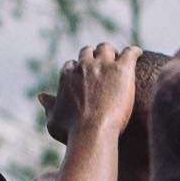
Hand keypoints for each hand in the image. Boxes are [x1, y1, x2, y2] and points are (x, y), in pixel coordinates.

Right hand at [46, 36, 146, 151]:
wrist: (92, 132)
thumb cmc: (71, 132)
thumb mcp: (54, 120)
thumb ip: (48, 106)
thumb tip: (41, 96)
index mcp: (67, 76)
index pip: (71, 64)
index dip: (78, 69)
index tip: (84, 75)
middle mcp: (84, 66)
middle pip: (88, 51)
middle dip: (94, 56)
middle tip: (102, 64)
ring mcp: (103, 65)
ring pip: (107, 48)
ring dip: (111, 52)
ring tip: (118, 59)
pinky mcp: (122, 69)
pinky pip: (130, 52)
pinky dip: (134, 52)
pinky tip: (138, 54)